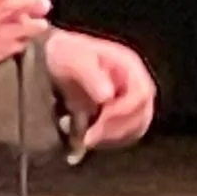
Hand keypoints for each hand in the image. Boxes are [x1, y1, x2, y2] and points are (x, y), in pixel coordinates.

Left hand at [44, 29, 156, 150]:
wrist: (54, 58)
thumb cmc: (65, 54)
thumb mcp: (74, 59)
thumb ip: (91, 75)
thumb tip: (107, 96)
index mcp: (130, 66)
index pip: (141, 94)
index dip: (123, 112)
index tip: (99, 121)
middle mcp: (135, 84)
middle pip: (142, 115)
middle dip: (116, 130)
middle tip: (88, 138)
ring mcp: (129, 101)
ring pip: (135, 129)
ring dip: (111, 138)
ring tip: (84, 139)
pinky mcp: (118, 116)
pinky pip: (122, 135)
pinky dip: (106, 141)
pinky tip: (84, 139)